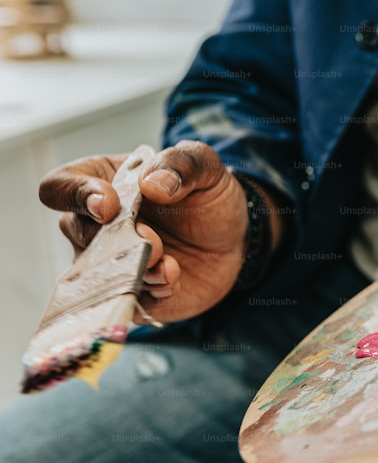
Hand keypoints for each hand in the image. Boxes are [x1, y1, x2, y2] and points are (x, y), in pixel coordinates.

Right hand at [39, 141, 248, 322]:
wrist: (233, 240)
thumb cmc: (208, 197)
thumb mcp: (206, 168)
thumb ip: (182, 164)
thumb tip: (151, 183)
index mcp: (103, 180)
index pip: (59, 185)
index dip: (75, 195)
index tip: (110, 205)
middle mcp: (96, 222)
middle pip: (76, 232)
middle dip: (114, 241)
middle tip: (154, 242)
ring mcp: (109, 259)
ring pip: (98, 272)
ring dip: (134, 272)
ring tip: (169, 268)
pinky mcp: (129, 289)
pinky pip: (124, 298)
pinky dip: (148, 295)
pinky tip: (172, 283)